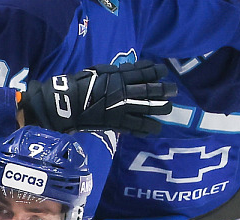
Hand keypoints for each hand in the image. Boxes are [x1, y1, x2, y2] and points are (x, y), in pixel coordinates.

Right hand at [18, 60, 175, 135]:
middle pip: (148, 89)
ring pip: (146, 107)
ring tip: (168, 109)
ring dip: (159, 108)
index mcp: (118, 76)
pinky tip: (155, 129)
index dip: (155, 71)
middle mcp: (123, 90)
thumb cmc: (79, 85)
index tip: (164, 71)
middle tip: (174, 91)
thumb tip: (126, 71)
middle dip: (163, 90)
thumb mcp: (99, 72)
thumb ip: (114, 73)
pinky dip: (146, 128)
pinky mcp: (116, 122)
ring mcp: (121, 107)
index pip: (142, 71)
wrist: (66, 103)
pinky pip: (135, 126)